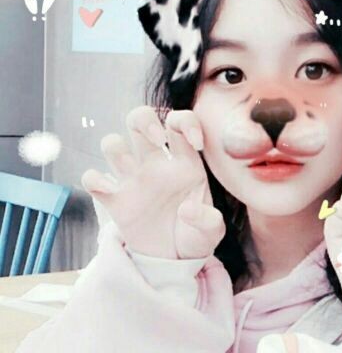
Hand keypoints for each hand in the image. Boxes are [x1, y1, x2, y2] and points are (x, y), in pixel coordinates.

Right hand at [81, 106, 224, 259]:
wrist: (173, 260)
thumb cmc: (195, 236)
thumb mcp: (211, 232)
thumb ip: (208, 221)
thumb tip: (186, 210)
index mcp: (184, 162)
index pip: (179, 123)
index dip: (186, 122)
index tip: (197, 143)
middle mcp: (156, 163)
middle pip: (139, 119)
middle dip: (144, 120)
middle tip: (157, 140)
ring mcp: (133, 179)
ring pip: (112, 143)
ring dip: (116, 147)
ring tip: (130, 169)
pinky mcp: (114, 200)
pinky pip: (92, 178)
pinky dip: (94, 180)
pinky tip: (108, 191)